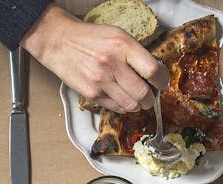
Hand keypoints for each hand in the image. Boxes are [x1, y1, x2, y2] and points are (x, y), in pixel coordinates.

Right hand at [22, 5, 168, 112]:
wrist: (60, 42)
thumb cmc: (89, 38)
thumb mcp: (117, 35)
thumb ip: (135, 52)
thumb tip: (152, 71)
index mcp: (123, 46)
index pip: (153, 70)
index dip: (162, 80)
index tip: (162, 82)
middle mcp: (112, 64)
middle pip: (143, 93)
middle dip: (150, 98)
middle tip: (150, 96)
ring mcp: (101, 82)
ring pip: (131, 105)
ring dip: (138, 105)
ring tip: (137, 100)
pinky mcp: (91, 94)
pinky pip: (115, 108)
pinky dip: (122, 106)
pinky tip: (121, 99)